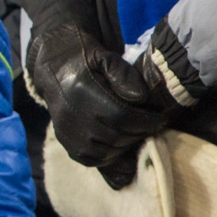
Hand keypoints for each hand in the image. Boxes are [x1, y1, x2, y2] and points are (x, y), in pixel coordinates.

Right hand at [27, 24, 171, 185]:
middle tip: (151, 128)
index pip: (121, 116)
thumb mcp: (106, 57)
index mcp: (81, 89)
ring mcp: (64, 129)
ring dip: (125, 147)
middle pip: (114, 136)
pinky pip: (89, 159)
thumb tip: (141, 98)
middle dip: (138, 135)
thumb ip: (125, 74)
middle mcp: (69, 113)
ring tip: (136, 134)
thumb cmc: (87, 60)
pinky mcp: (63, 140)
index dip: (145, 122)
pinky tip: (119, 145)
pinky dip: (108, 157)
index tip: (160, 119)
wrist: (56, 67)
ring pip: (103, 151)